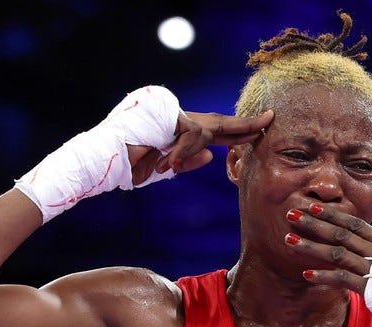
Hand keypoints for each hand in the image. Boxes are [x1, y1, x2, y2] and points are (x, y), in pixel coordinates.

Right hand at [128, 110, 273, 183]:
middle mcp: (178, 119)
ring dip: (187, 150)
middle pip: (218, 121)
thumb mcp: (164, 168)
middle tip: (269, 119)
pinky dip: (181, 149)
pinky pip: (189, 133)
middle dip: (244, 124)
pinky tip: (166, 159)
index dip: (237, 131)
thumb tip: (211, 156)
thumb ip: (187, 161)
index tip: (259, 131)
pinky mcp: (167, 113)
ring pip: (204, 131)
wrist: (102, 157)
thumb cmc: (129, 165)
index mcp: (178, 132)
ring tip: (165, 162)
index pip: (214, 131)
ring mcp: (171, 112)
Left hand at [281, 201, 371, 292]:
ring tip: (288, 240)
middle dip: (314, 222)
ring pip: (337, 252)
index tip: (312, 206)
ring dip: (311, 246)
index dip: (332, 214)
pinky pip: (344, 279)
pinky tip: (306, 274)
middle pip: (342, 233)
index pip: (356, 223)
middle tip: (291, 213)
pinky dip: (324, 276)